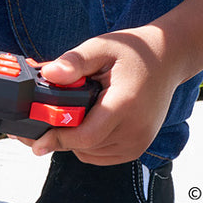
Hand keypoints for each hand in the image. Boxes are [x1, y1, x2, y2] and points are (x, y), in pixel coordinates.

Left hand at [20, 0, 202, 165]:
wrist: (168, 59)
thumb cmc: (134, 52)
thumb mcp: (102, 46)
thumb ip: (75, 61)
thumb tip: (49, 72)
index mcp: (124, 104)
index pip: (86, 136)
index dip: (58, 139)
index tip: (34, 140)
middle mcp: (135, 129)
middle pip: (84, 146)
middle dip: (60, 136)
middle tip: (40, 122)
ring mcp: (139, 142)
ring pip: (91, 154)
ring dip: (75, 141)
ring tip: (70, 116)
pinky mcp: (138, 148)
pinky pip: (102, 156)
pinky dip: (88, 146)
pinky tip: (86, 124)